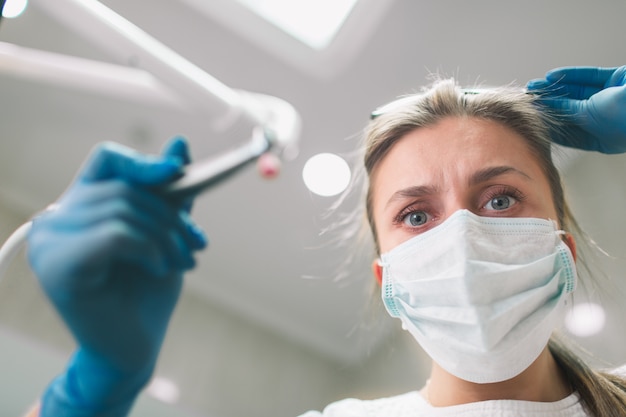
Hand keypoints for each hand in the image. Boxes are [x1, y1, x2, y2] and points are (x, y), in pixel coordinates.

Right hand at [27, 138, 206, 415]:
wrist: (134, 349)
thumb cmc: (147, 292)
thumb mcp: (164, 233)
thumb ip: (169, 193)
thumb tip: (180, 144)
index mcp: (79, 206)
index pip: (106, 159)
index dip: (143, 162)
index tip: (179, 173)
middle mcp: (56, 220)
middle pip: (124, 188)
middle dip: (172, 215)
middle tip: (197, 245)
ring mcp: (50, 243)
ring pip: (123, 211)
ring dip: (166, 236)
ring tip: (185, 261)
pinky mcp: (57, 267)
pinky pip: (114, 235)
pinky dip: (148, 248)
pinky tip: (159, 269)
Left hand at [526, 66, 625, 153]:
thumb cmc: (624, 118)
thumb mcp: (588, 117)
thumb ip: (566, 109)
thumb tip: (546, 105)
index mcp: (603, 139)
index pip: (569, 132)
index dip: (550, 123)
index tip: (531, 117)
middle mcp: (607, 120)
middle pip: (572, 110)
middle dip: (550, 103)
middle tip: (529, 97)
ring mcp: (612, 99)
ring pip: (578, 92)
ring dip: (556, 88)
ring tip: (534, 85)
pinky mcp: (617, 80)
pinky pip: (590, 77)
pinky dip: (571, 76)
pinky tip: (552, 76)